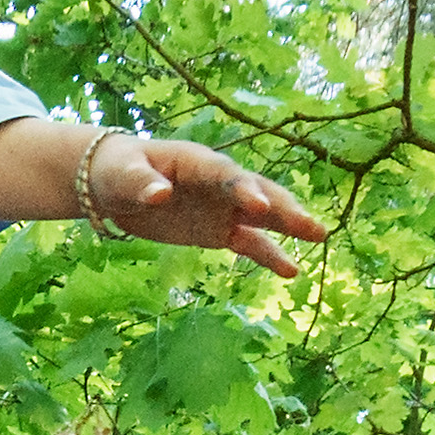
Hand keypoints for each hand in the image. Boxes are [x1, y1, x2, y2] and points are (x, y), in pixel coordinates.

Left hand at [86, 133, 327, 282]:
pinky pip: (249, 243)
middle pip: (256, 193)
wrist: (116, 183)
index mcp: (197, 162)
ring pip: (263, 217)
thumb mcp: (122, 175)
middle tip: (309, 225)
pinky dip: (269, 256)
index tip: (260, 208)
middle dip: (282, 208)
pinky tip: (292, 272)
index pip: (224, 176)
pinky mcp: (220, 229)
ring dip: (288, 227)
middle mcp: (219, 182)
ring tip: (318, 237)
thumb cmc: (119, 170)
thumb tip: (159, 195)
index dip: (243, 190)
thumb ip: (141, 184)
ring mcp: (223, 206)